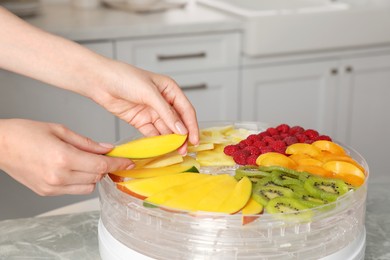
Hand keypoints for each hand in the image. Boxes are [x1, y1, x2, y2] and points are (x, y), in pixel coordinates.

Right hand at [0, 119, 132, 195]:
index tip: (129, 162)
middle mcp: (59, 176)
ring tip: (84, 161)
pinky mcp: (47, 192)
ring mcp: (52, 187)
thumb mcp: (60, 130)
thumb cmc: (25, 133)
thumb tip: (107, 149)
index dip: (119, 164)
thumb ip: (87, 143)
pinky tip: (72, 168)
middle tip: (104, 156)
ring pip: (88, 187)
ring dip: (93, 175)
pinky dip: (80, 181)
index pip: (101, 166)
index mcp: (63, 158)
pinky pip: (74, 190)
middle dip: (105, 167)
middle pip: (97, 177)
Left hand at [88, 62, 199, 148]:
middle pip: (177, 122)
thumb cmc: (124, 77)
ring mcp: (151, 112)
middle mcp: (163, 101)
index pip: (186, 110)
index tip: (194, 140)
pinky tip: (160, 148)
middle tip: (184, 150)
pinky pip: (152, 133)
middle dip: (182, 136)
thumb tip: (181, 130)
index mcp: (169, 90)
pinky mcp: (140, 120)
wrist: (99, 81)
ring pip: (165, 129)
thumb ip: (166, 113)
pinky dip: (157, 141)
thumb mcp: (149, 93)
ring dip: (170, 141)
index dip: (192, 126)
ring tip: (174, 152)